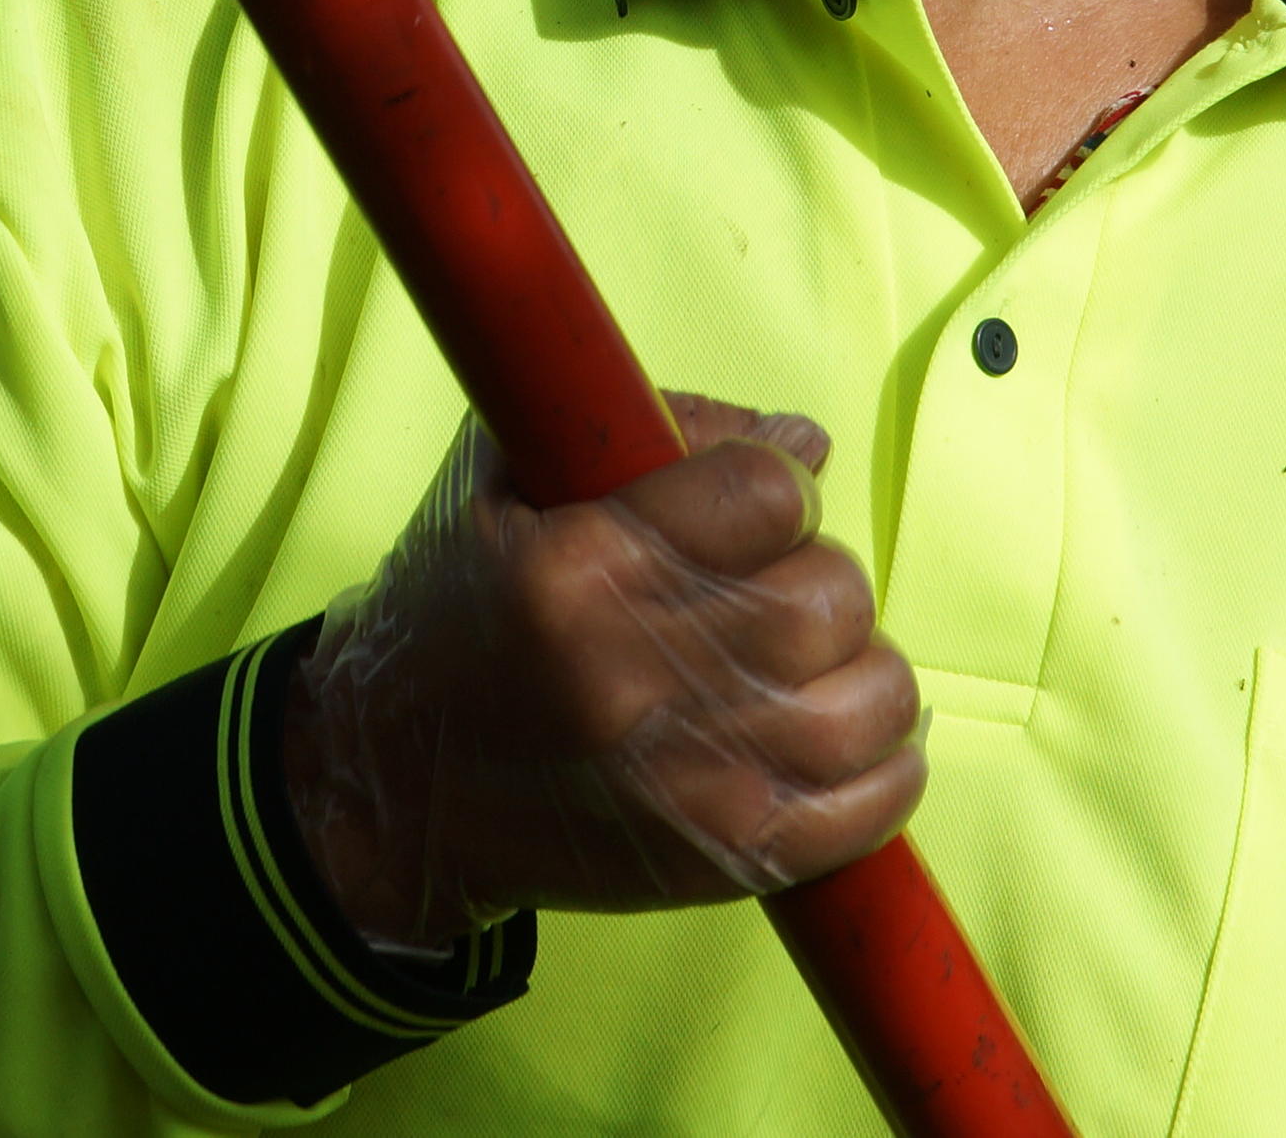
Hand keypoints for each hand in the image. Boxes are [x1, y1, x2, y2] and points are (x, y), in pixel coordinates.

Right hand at [281, 394, 928, 948]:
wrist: (397, 786)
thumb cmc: (458, 611)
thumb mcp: (506, 477)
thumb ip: (654, 425)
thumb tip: (808, 442)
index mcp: (579, 569)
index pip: (768, 492)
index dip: (775, 486)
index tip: (751, 506)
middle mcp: (637, 679)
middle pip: (830, 594)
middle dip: (814, 572)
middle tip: (767, 587)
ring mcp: (690, 782)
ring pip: (874, 695)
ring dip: (858, 664)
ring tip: (808, 660)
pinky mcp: (723, 861)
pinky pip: (873, 806)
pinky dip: (888, 764)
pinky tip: (840, 731)